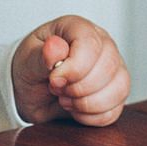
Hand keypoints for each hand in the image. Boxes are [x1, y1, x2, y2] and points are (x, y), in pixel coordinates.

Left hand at [11, 15, 130, 125]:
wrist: (30, 91)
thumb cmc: (30, 68)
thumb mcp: (26, 60)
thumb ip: (40, 55)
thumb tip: (54, 47)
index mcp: (77, 28)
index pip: (91, 44)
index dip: (75, 67)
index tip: (54, 79)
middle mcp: (101, 44)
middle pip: (109, 66)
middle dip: (79, 87)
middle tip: (57, 89)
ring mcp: (112, 68)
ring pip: (119, 88)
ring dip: (87, 103)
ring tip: (66, 99)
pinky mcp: (115, 93)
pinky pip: (115, 110)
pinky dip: (91, 117)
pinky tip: (75, 110)